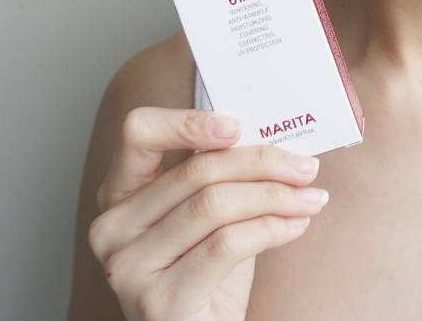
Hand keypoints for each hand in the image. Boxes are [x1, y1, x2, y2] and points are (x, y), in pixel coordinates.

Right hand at [87, 106, 328, 320]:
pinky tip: (296, 225)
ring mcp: (129, 267)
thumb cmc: (207, 277)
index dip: (187, 121)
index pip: (138, 133)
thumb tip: (271, 138)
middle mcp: (111, 229)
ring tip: (311, 198)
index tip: (238, 126)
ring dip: (275, 196)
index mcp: (118, 195)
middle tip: (306, 167)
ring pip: (214, 206)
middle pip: (195, 171)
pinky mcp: (158, 301)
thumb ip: (217, 177)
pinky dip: (271, 229)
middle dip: (261, 163)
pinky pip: (226, 245)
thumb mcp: (207, 218)